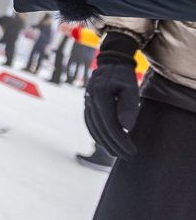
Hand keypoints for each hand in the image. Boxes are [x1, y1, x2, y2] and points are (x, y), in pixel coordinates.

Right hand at [84, 32, 140, 157]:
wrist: (110, 62)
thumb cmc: (123, 76)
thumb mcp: (131, 88)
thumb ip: (129, 107)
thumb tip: (126, 129)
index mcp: (101, 97)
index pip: (110, 125)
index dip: (120, 140)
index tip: (131, 151)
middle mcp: (90, 100)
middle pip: (101, 129)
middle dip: (114, 145)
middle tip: (126, 157)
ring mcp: (87, 102)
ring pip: (93, 127)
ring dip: (104, 142)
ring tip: (116, 153)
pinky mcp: (87, 103)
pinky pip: (89, 122)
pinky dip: (95, 134)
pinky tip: (103, 142)